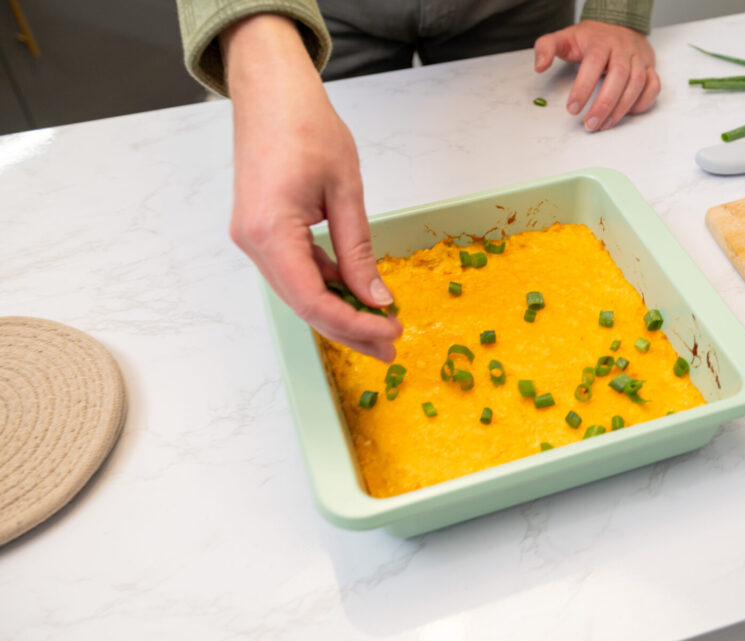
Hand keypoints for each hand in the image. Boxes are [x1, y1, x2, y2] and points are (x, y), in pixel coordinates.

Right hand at [222, 15, 400, 361]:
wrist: (271, 91)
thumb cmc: (306, 126)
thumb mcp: (346, 191)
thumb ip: (358, 250)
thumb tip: (377, 298)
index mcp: (271, 232)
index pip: (314, 301)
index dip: (354, 325)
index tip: (390, 332)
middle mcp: (253, 243)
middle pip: (304, 305)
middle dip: (350, 329)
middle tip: (391, 346)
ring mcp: (253, 239)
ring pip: (300, 292)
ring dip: (340, 311)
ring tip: (380, 325)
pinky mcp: (261, 232)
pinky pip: (296, 271)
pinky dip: (327, 285)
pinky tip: (358, 293)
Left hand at [534, 20, 659, 131]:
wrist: (619, 24)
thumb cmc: (590, 39)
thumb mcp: (564, 38)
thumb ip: (546, 48)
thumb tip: (539, 66)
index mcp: (600, 42)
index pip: (593, 64)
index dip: (583, 88)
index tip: (572, 109)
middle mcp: (622, 49)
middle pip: (619, 76)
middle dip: (604, 104)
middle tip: (590, 124)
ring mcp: (639, 58)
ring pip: (637, 83)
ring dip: (622, 108)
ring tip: (604, 125)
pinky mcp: (650, 67)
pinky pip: (653, 86)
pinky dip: (643, 102)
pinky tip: (628, 114)